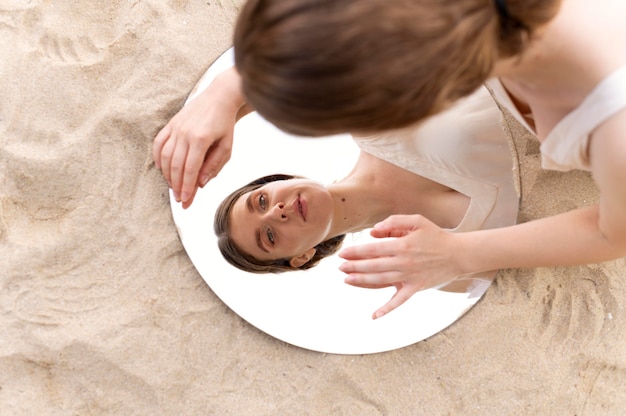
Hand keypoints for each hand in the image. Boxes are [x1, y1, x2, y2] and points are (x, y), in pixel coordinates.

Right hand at [153, 68, 243, 207]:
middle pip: (176, 165)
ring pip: (165, 156)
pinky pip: (159, 143)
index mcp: (200, 139)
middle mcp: (184, 133)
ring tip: (173, 187)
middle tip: (179, 200)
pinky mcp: (171, 124)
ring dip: (167, 175)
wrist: (219, 97)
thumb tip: (200, 183)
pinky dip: (158, 157)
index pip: (190, 169)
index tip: (186, 202)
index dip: (186, 187)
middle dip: (176, 185)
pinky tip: (162, 169)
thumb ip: (214, 165)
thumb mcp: (226, 146)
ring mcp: (176, 127)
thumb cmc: (225, 125)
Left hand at [338, 214, 462, 318]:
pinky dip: (386, 310)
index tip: (343, 254)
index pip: (373, 249)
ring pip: (380, 281)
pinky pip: (399, 302)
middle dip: (354, 267)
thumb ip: (394, 222)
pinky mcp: (416, 288)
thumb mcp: (417, 221)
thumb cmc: (436, 236)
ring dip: (362, 282)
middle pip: (373, 266)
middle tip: (340, 267)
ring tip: (347, 280)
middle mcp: (403, 262)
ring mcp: (409, 277)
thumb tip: (373, 232)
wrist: (459, 254)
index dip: (356, 252)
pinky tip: (374, 316)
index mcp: (402, 245)